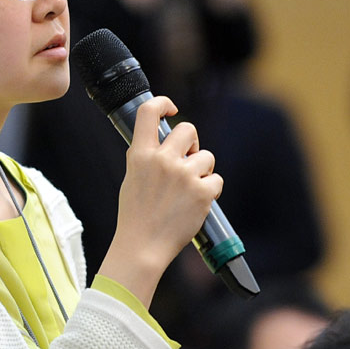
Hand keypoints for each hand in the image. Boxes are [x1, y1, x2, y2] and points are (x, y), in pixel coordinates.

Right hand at [99, 96, 221, 306]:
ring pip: (207, 157)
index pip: (148, 112)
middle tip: (188, 159)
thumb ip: (147, 157)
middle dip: (193, 142)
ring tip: (189, 190)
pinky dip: (210, 191)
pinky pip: (217, 180)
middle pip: (188, 130)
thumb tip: (165, 142)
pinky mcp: (202, 192)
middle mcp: (162, 160)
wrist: (143, 245)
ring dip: (203, 170)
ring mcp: (183, 175)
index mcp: (140, 154)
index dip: (163, 103)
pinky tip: (197, 202)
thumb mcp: (132, 177)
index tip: (172, 109)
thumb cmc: (136, 214)